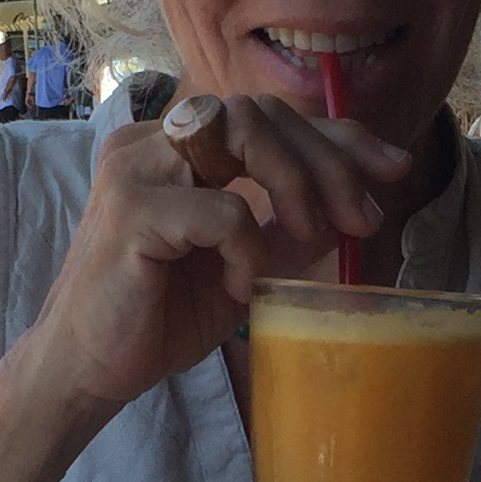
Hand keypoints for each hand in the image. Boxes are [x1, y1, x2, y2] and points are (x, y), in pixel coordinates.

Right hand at [22, 100, 408, 414]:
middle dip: (329, 161)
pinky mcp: (130, 211)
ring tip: (309, 239)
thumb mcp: (245, 265)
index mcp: (173, 144)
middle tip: (361, 219)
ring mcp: (134, 168)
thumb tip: (357, 207)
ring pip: (242, 136)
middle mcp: (149, 140)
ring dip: (297, 186)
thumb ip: (290, 229)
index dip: (337, 135)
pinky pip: (222, 210)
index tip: (392, 168)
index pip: (266, 114)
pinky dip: (248, 249)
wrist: (88, 369)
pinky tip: (241, 286)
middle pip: (260, 112)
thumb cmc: (159, 315)